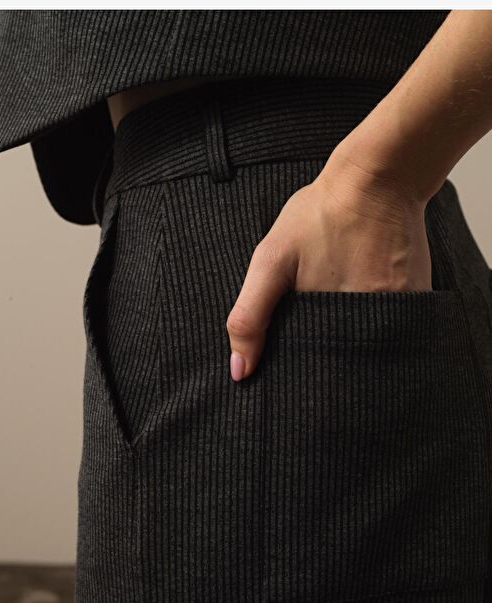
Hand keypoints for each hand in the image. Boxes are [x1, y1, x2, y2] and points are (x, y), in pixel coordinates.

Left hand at [226, 147, 431, 381]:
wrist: (379, 178)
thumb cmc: (321, 215)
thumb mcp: (271, 260)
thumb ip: (250, 316)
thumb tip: (238, 370)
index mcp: (328, 323)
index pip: (311, 368)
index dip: (298, 362)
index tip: (294, 342)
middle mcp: (368, 326)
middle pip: (342, 360)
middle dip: (325, 345)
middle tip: (322, 296)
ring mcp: (398, 314)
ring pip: (367, 343)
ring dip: (351, 330)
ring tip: (344, 287)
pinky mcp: (417, 299)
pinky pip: (394, 324)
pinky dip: (377, 315)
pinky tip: (366, 283)